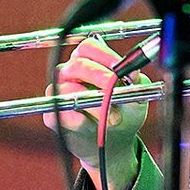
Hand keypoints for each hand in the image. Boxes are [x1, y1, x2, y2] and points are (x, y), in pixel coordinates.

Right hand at [43, 36, 149, 189]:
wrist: (113, 141)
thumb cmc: (124, 112)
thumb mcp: (136, 97)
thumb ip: (136, 83)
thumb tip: (133, 73)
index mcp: (88, 61)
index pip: (89, 47)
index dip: (105, 55)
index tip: (120, 68)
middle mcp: (69, 73)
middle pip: (78, 65)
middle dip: (99, 77)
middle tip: (114, 90)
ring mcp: (59, 93)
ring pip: (68, 90)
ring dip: (94, 105)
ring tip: (114, 118)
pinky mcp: (53, 115)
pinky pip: (59, 113)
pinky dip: (75, 118)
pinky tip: (88, 123)